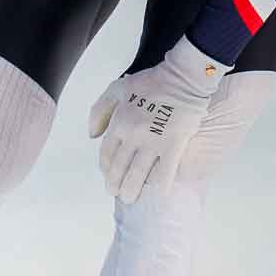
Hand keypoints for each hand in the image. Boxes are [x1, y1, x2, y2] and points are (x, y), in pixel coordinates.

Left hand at [89, 41, 225, 203]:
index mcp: (118, 123)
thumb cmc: (152, 81)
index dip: (106, 169)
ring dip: (132, 190)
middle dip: (115, 185)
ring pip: (137, 174)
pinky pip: (165, 172)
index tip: (109, 176)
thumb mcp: (116, 89)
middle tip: (117, 194)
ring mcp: (153, 141)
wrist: (184, 77)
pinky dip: (161, 185)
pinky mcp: (174, 144)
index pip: (106, 154)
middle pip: (119, 168)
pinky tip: (160, 193)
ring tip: (131, 199)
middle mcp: (132, 135)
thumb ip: (99, 110)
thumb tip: (92, 135)